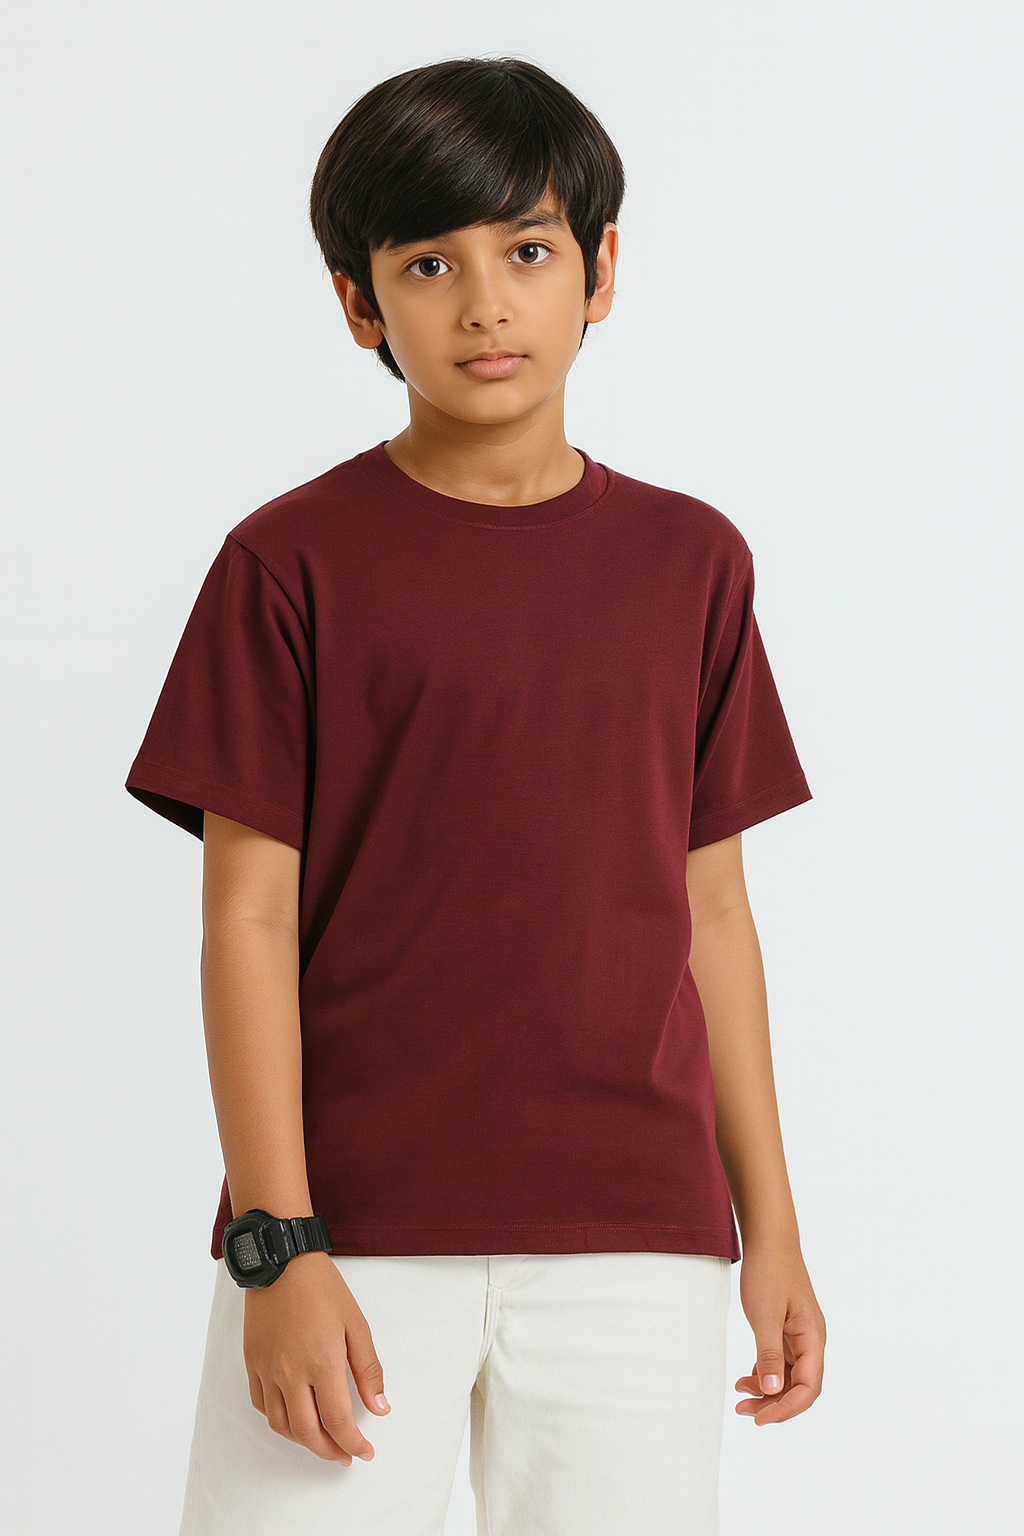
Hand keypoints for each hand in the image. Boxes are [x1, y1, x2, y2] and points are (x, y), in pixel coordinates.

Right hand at [243, 1251, 390, 1462]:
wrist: (282, 1262)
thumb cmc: (322, 1289)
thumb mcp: (356, 1324)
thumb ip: (368, 1370)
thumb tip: (379, 1408)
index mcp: (322, 1363)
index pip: (338, 1421)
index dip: (353, 1443)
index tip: (365, 1452)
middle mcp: (291, 1373)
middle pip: (308, 1432)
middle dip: (329, 1451)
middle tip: (344, 1455)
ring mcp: (267, 1370)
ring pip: (281, 1425)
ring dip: (303, 1441)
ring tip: (321, 1441)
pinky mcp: (252, 1363)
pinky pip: (261, 1405)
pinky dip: (278, 1420)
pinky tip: (293, 1418)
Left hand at [734, 1242, 824, 1424]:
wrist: (768, 1238)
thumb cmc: (768, 1271)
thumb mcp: (765, 1315)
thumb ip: (769, 1355)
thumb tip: (772, 1392)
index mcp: (813, 1338)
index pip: (808, 1388)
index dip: (786, 1409)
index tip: (759, 1418)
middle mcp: (811, 1340)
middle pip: (800, 1387)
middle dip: (774, 1403)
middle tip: (743, 1410)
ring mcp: (800, 1334)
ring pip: (789, 1375)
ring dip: (768, 1390)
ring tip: (739, 1394)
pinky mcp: (787, 1328)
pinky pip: (782, 1361)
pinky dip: (766, 1373)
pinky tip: (747, 1377)